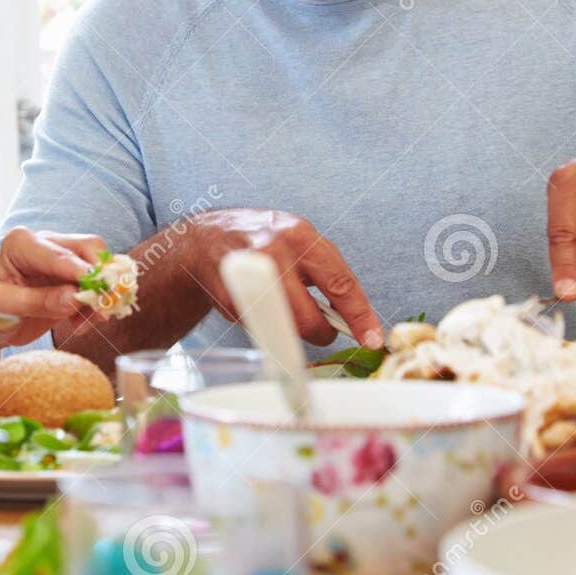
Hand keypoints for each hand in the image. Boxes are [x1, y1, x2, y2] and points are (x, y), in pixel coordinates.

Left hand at [0, 228, 110, 365]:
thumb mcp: (4, 307)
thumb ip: (38, 301)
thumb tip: (75, 298)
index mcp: (20, 243)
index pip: (58, 254)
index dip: (81, 271)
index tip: (98, 287)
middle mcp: (44, 242)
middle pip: (87, 248)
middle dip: (98, 278)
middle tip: (100, 307)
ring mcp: (61, 256)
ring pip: (98, 264)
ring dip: (99, 294)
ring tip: (83, 322)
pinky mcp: (73, 274)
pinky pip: (98, 283)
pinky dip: (96, 304)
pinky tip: (79, 323)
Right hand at [186, 209, 382, 348]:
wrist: (204, 238)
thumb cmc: (260, 241)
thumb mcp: (297, 241)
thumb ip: (324, 273)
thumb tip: (354, 317)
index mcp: (301, 235)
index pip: (339, 283)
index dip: (360, 316)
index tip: (372, 339)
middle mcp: (273, 251)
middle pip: (307, 317)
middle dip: (317, 332)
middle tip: (319, 330)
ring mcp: (247, 274)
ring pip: (280, 327)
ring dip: (285, 329)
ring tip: (278, 308)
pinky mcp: (226, 296)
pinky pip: (255, 327)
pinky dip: (258, 323)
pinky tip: (251, 302)